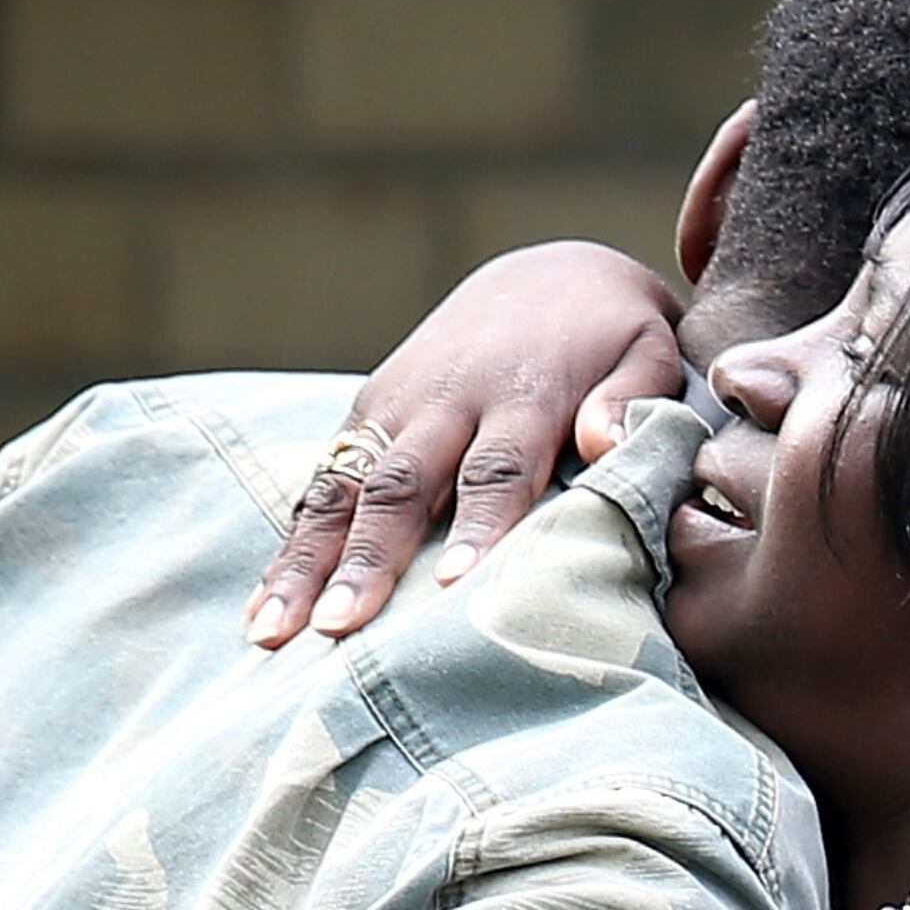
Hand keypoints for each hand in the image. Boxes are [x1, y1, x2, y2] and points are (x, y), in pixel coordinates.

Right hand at [245, 242, 687, 648]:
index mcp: (520, 392)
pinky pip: (321, 484)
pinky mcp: (367, 413)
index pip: (496, 466)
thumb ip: (631, 397)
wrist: (550, 277)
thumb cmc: (610, 339)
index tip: (457, 584)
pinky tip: (265, 609)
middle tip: (340, 626)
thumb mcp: (644, 350)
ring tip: (272, 632)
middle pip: (401, 485)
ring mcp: (396, 406)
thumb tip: (605, 439)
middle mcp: (445, 397)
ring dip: (306, 561)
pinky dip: (293, 544)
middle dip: (368, 557)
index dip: (478, 525)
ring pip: (343, 486)